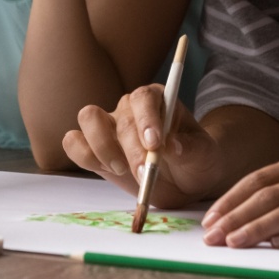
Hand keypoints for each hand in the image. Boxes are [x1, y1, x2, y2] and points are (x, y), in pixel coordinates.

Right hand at [61, 84, 223, 206]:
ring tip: (122, 170)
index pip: (144, 97)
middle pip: (120, 118)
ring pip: (88, 119)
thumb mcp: (203, 155)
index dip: (146, 118)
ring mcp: (108, 125)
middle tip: (146, 174)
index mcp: (157, 99)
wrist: (185, 180)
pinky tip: (107, 170)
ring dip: (102, 146)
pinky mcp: (93, 147)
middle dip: (131, 150)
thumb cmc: (195, 160)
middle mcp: (129, 107)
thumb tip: (171, 146)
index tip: (155, 144)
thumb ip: (189, 149)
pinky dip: (84, 155)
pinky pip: (74, 142)